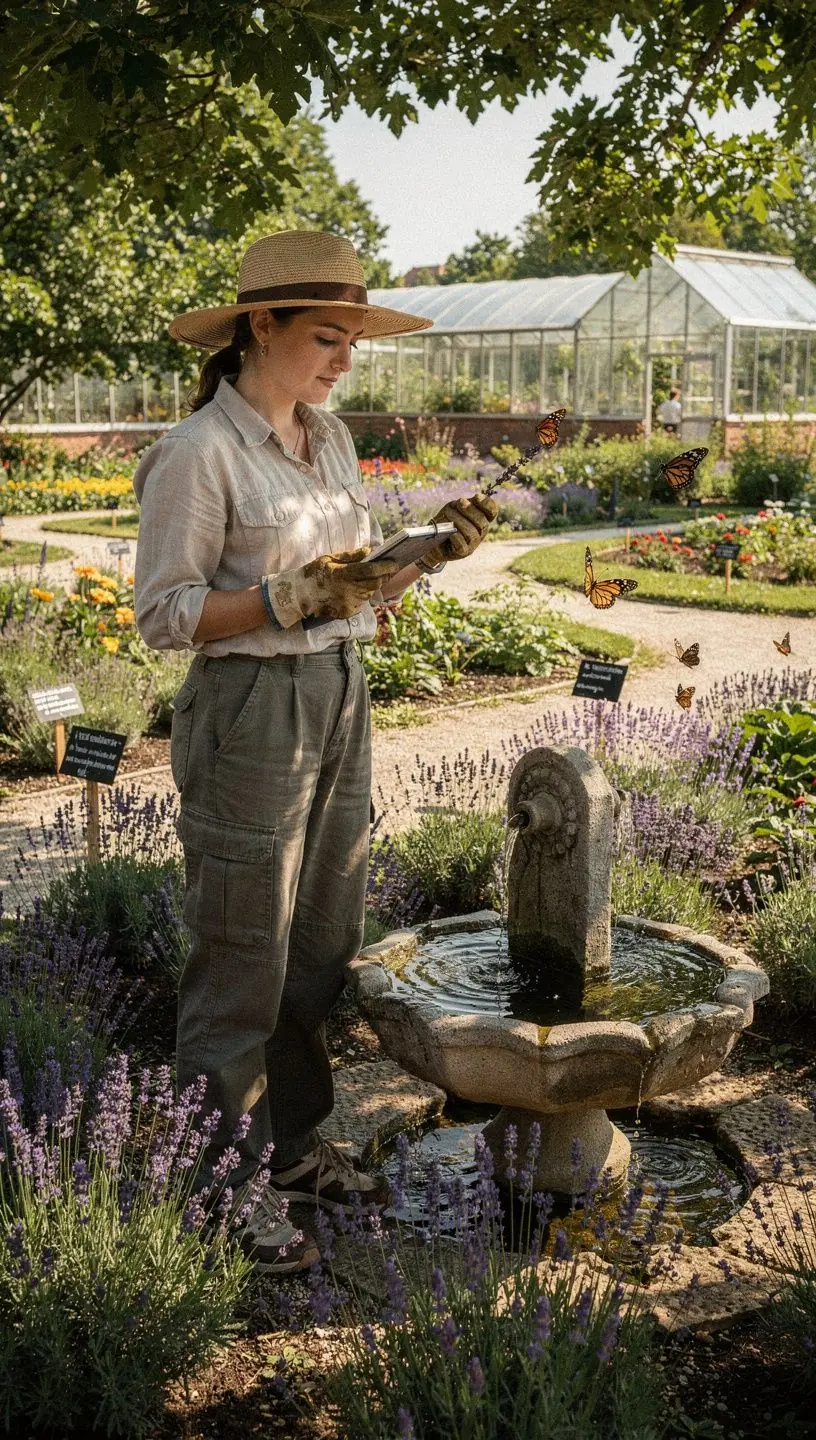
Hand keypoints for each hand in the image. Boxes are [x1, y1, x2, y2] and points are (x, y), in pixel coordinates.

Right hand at [262, 546, 401, 626]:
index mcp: (343, 574)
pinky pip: (360, 604)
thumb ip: (351, 556)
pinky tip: (354, 590)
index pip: (371, 570)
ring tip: (369, 578)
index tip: (395, 563)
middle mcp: (347, 590)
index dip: (385, 566)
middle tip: (388, 570)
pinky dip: (361, 596)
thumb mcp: (330, 559)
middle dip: (383, 577)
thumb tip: (369, 551)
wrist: (298, 595)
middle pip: (375, 583)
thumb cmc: (314, 573)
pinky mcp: (346, 613)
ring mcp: (347, 603)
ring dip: (371, 586)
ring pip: (369, 594)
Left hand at [422, 493, 498, 566]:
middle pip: (482, 522)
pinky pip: (462, 545)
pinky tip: (450, 532)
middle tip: (459, 502)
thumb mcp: (454, 508)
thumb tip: (463, 503)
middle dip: (470, 510)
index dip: (487, 504)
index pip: (492, 512)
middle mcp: (480, 532)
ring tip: (448, 514)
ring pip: (471, 533)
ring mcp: (473, 543)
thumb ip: (462, 504)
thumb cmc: (446, 521)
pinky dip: (456, 537)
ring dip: (459, 521)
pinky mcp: (463, 552)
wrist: (433, 539)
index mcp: (481, 519)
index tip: (477, 496)